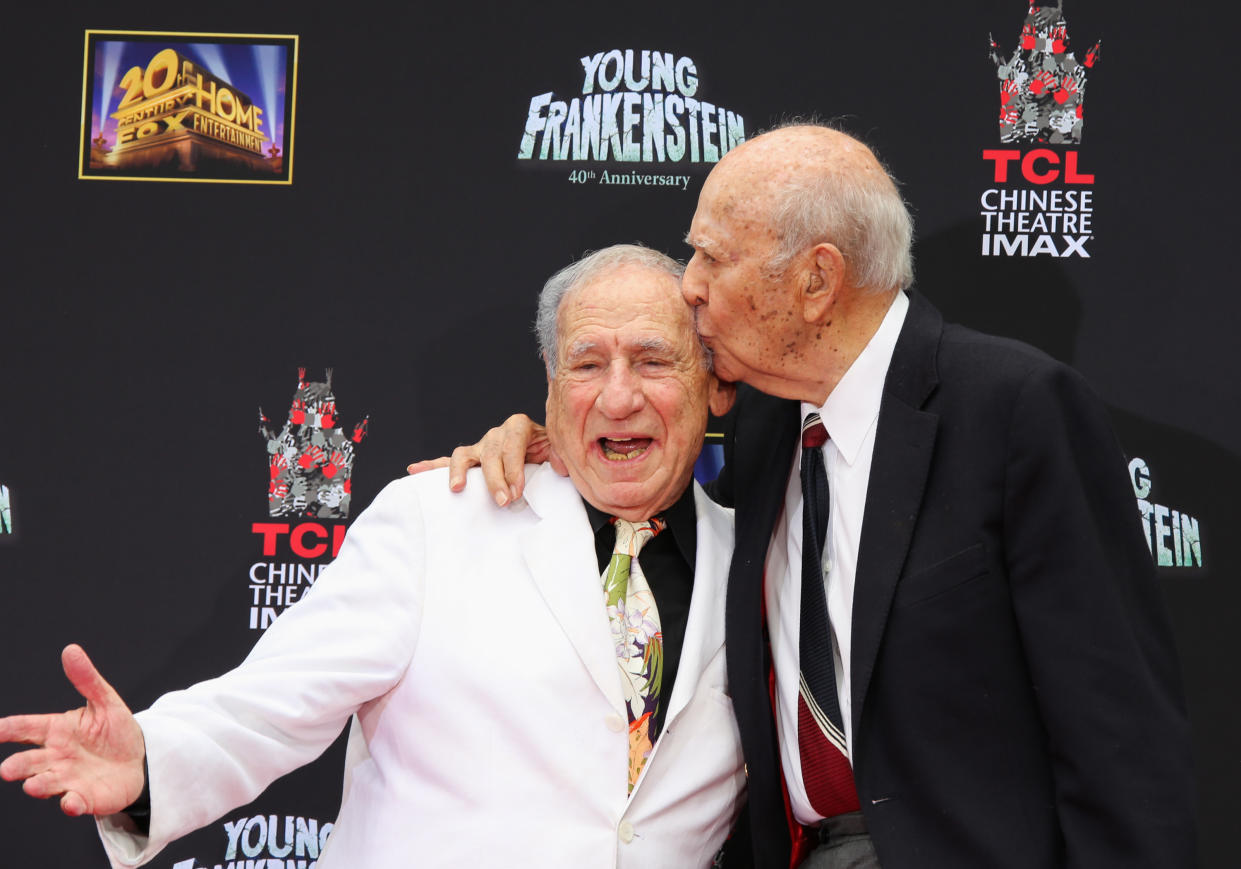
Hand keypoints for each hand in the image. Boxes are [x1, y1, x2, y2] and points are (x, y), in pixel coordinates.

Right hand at [0, 645, 145, 816]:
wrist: (140, 759)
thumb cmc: (114, 730)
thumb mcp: (105, 701)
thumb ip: (86, 679)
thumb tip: (71, 650)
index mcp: (55, 731)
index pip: (24, 727)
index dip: (6, 729)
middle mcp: (55, 757)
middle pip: (28, 761)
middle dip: (17, 766)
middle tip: (7, 769)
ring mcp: (68, 779)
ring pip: (46, 783)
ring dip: (39, 785)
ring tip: (32, 786)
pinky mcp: (86, 798)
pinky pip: (75, 803)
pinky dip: (71, 804)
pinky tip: (71, 803)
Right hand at [406, 414, 554, 505]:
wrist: (544, 452)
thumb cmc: (549, 452)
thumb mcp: (558, 450)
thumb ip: (559, 455)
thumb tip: (559, 465)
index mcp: (518, 427)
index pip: (512, 445)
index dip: (513, 469)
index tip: (517, 491)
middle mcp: (496, 434)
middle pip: (489, 453)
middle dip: (495, 479)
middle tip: (503, 501)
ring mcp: (480, 446)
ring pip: (464, 455)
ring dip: (459, 472)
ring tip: (457, 488)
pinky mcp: (470, 459)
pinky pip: (447, 461)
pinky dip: (431, 465)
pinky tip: (414, 470)